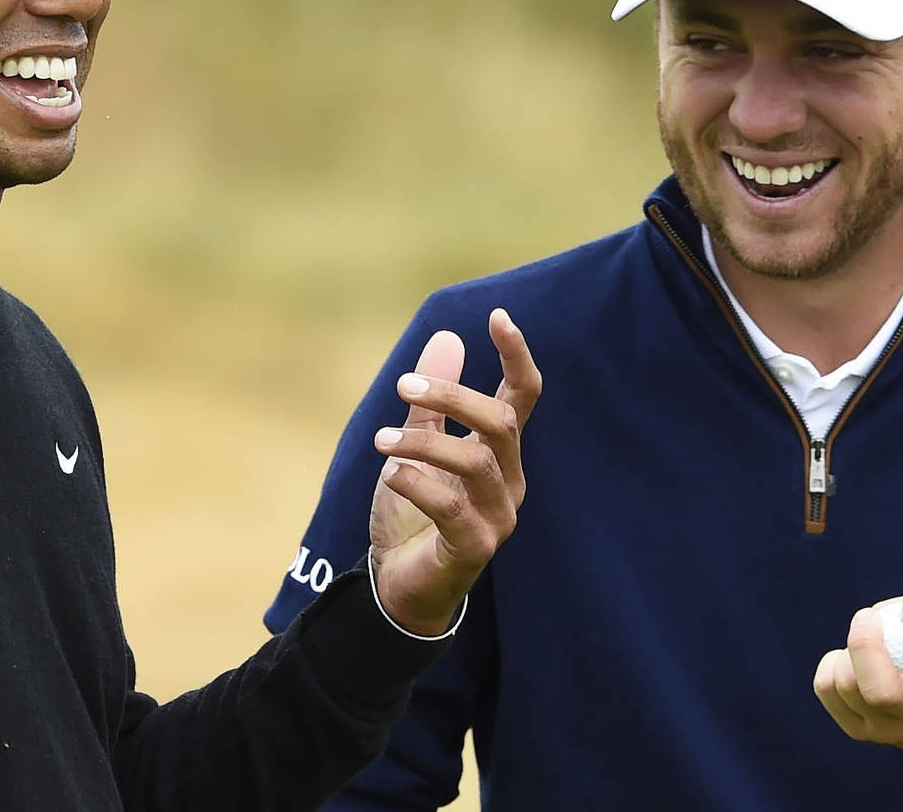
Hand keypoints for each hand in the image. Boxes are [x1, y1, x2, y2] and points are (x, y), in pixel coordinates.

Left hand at [367, 309, 539, 635]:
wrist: (400, 585)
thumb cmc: (414, 513)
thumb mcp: (417, 446)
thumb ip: (430, 401)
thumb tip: (447, 338)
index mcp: (500, 451)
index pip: (522, 396)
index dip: (516, 356)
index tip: (498, 316)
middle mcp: (509, 480)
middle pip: (501, 422)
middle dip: (452, 396)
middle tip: (402, 386)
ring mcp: (498, 515)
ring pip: (476, 461)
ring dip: (424, 442)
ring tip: (380, 440)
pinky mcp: (476, 547)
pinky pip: (451, 506)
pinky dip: (417, 483)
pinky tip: (391, 474)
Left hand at [813, 591, 902, 810]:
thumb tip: (877, 615)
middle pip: (881, 692)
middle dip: (865, 643)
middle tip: (867, 617)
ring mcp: (889, 730)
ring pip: (847, 686)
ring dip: (848, 651)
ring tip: (867, 643)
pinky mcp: (860, 732)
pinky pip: (827, 688)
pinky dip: (832, 664)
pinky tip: (853, 662)